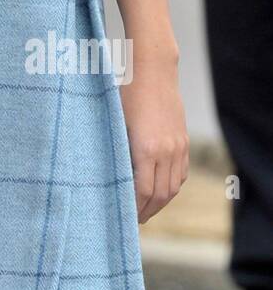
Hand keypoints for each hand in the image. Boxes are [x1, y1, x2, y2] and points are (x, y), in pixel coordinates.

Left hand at [117, 44, 188, 223]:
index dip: (134, 208)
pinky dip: (171, 186)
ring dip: (160, 202)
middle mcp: (166, 151)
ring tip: (145, 209)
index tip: (122, 217)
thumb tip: (106, 175)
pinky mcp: (183, 140)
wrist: (152, 68)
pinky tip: (159, 190)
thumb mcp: (114, 120)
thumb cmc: (124, 91)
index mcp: (146, 149)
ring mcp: (178, 146)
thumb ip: (115, 149)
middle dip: (147, 211)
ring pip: (173, 187)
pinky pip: (181, 173)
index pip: (142, 192)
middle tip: (133, 221)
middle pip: (160, 195)